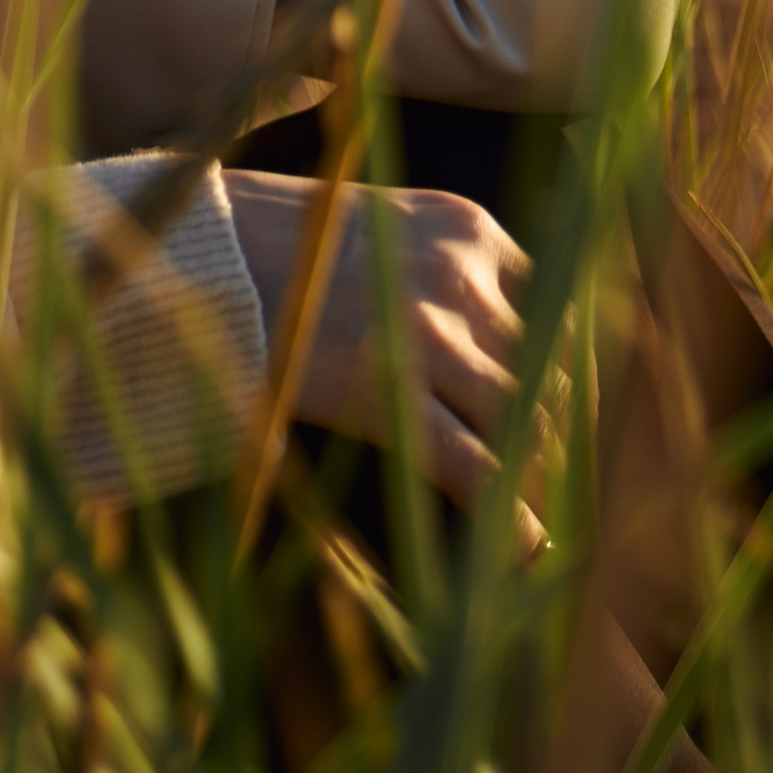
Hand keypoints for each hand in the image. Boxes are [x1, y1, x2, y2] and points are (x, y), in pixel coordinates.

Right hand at [225, 173, 543, 506]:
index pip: (562, 308)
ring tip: (528, 507)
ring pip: (524, 422)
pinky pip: (477, 468)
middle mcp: (461, 275)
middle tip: (555, 475)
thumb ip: (445, 268)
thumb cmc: (278, 241)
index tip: (568, 408)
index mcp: (468, 227)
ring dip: (534, 472)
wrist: (200, 256)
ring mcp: (428, 334)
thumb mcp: (383, 224)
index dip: (571, 368)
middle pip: (550, 370)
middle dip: (557, 430)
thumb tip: (494, 341)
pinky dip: (512, 517)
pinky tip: (528, 548)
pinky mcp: (388, 394)